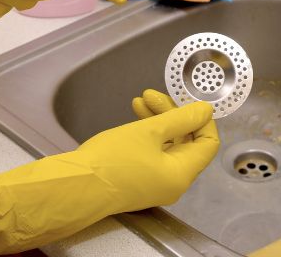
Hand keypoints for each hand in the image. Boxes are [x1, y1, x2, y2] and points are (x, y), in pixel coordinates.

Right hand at [0, 91, 218, 255]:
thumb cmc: (112, 160)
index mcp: (181, 174)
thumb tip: (205, 111)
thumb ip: (180, 119)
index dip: (201, 119)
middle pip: (186, 141)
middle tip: (154, 94)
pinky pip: (152, 152)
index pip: (208, 143)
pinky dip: (147, 132)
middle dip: (173, 114)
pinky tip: (135, 114)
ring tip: (141, 99)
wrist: (73, 186)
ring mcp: (155, 182)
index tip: (187, 100)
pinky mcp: (138, 179)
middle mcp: (172, 182)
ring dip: (158, 119)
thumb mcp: (149, 132)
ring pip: (167, 144)